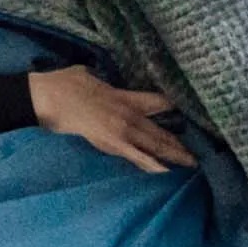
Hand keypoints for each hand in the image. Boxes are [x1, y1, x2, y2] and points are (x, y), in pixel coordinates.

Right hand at [27, 66, 195, 174]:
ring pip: (155, 144)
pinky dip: (151, 164)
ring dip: (173, 155)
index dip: (174, 107)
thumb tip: (88, 75)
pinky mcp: (112, 142)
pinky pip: (137, 156)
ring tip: (189, 163)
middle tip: (196, 154)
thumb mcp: (86, 75)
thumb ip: (95, 79)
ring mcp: (122, 129)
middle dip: (179, 143)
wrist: (51, 97)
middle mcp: (129, 113)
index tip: (187, 115)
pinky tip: (165, 171)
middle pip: (161, 130)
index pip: (159, 101)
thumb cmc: (64, 83)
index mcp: (125, 95)